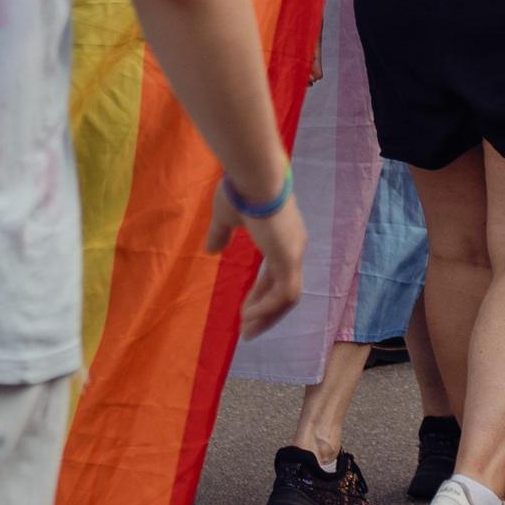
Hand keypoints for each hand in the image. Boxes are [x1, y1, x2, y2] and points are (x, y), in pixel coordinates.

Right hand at [206, 187, 306, 337]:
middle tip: (247, 331)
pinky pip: (284, 294)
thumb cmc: (240, 189)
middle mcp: (293, 246)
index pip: (275, 276)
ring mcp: (293, 252)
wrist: (253, 173)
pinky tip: (249, 315)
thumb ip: (221, 234)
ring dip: (267, 315)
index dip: (260, 296)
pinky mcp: (289, 257)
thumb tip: (211, 250)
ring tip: (246, 329)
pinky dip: (268, 307)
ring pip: (287, 297)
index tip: (244, 313)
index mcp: (282, 237)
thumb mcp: (226, 217)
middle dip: (265, 312)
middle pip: (284, 291)